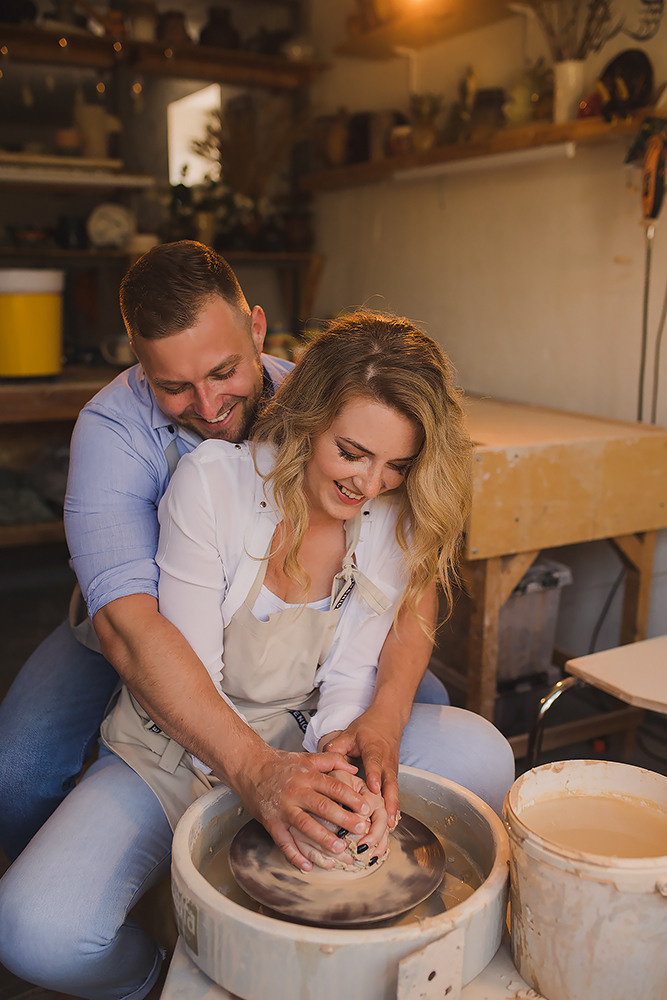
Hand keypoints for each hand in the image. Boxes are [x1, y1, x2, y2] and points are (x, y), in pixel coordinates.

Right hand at [235, 745, 371, 871]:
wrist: (249, 767)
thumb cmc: (281, 764)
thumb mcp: (307, 757)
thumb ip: (331, 760)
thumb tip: (354, 769)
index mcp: (307, 776)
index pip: (333, 787)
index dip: (351, 798)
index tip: (366, 808)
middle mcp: (296, 792)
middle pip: (323, 807)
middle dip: (343, 819)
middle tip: (361, 829)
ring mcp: (283, 809)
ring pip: (305, 826)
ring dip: (323, 839)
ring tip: (340, 849)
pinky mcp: (271, 822)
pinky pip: (284, 842)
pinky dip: (294, 856)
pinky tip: (307, 867)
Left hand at [319, 706, 402, 828]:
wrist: (389, 719)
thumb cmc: (368, 727)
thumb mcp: (350, 732)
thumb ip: (337, 746)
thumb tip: (325, 760)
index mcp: (374, 748)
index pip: (374, 762)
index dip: (373, 775)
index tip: (373, 788)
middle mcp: (386, 760)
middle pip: (389, 782)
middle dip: (388, 801)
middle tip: (386, 818)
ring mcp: (392, 768)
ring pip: (394, 789)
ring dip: (393, 807)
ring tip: (390, 826)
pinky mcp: (394, 775)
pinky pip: (395, 791)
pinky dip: (394, 806)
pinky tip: (392, 821)